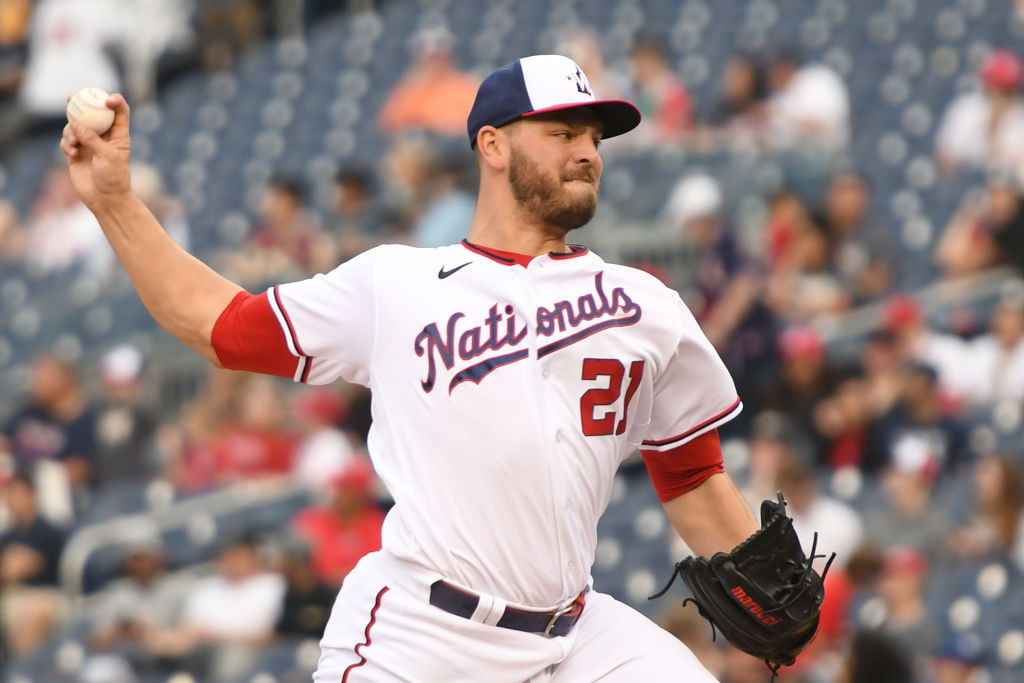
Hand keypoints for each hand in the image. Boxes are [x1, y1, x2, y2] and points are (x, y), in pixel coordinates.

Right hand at [59, 92, 131, 211]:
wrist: (105, 200)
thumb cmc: (113, 179)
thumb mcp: (107, 157)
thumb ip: (92, 139)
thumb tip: (76, 122)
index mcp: (119, 135)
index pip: (119, 112)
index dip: (115, 101)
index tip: (106, 99)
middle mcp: (104, 137)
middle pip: (93, 113)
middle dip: (81, 103)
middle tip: (71, 97)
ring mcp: (89, 144)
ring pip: (75, 126)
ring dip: (71, 131)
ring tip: (74, 144)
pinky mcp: (76, 152)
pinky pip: (67, 140)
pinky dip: (67, 144)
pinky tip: (72, 154)